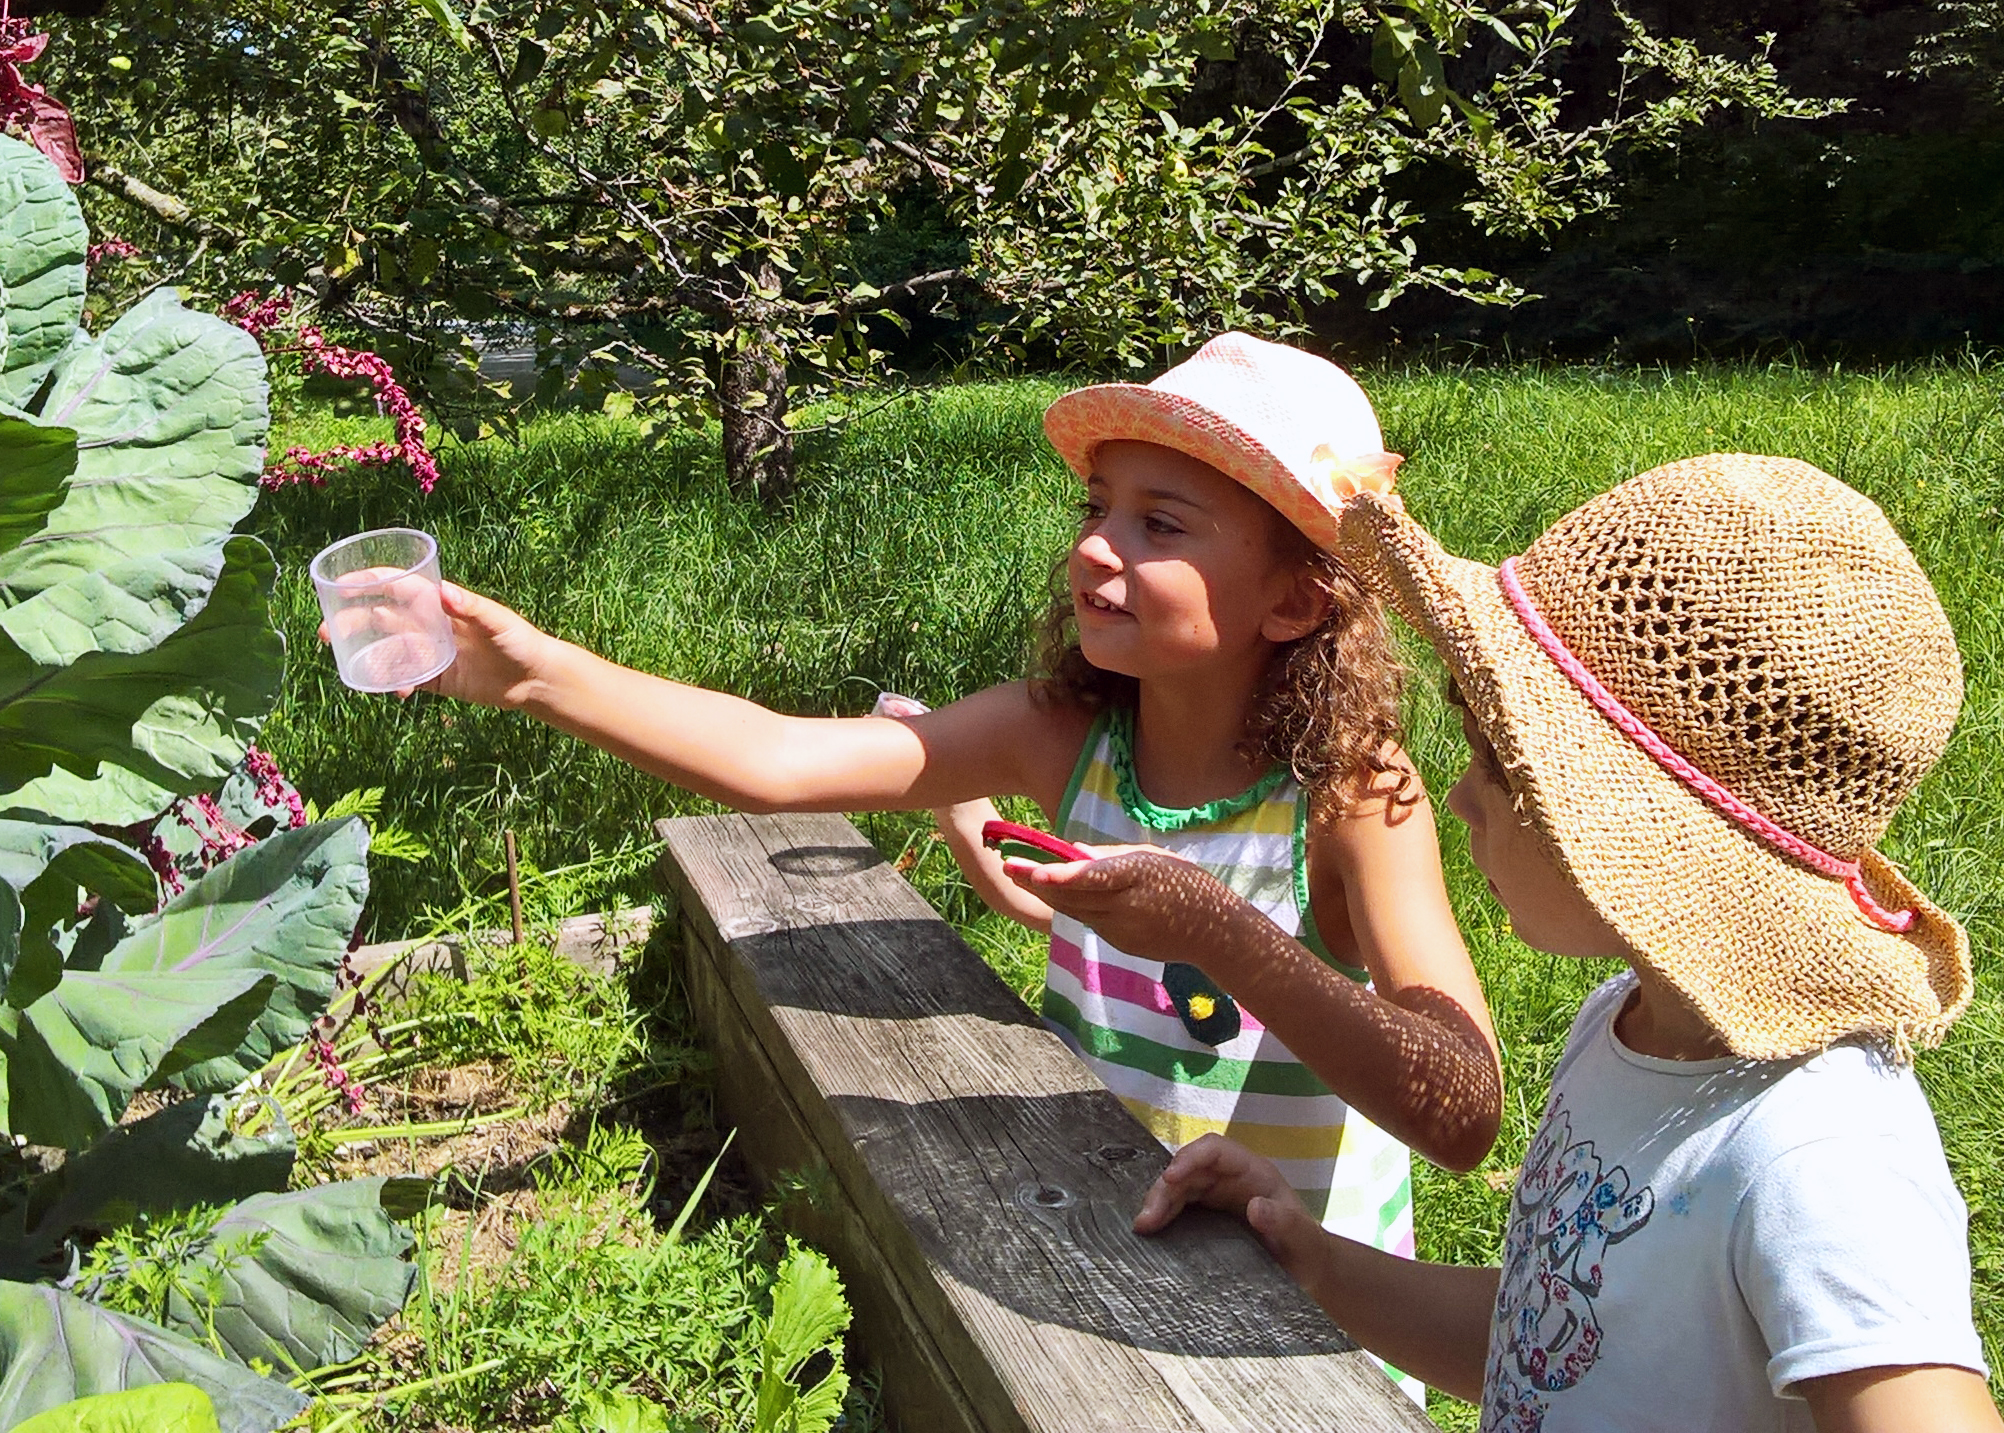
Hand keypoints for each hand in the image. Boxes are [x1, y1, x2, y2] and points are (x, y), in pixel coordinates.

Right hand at [320, 581, 555, 707]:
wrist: (535, 678)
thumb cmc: (520, 640)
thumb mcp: (498, 622)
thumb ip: (473, 608)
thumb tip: (444, 592)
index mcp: (441, 604)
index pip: (398, 586)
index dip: (368, 582)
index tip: (340, 583)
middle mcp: (431, 625)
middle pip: (382, 619)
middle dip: (353, 622)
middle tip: (326, 631)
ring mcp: (432, 652)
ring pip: (389, 650)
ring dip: (366, 654)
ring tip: (343, 660)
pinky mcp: (438, 679)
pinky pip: (407, 680)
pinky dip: (395, 684)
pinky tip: (392, 691)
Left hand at [1002, 846, 1241, 962]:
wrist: (1213, 933)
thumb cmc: (1185, 883)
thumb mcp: (1152, 857)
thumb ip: (1110, 856)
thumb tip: (1073, 852)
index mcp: (1139, 876)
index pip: (1095, 877)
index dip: (1064, 876)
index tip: (1036, 872)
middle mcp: (1126, 906)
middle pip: (1073, 896)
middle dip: (1037, 881)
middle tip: (1009, 864)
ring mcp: (1121, 930)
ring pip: (1074, 910)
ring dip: (1047, 893)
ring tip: (1019, 873)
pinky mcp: (1118, 944)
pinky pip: (1089, 921)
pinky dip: (1073, 906)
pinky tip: (1057, 892)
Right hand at [1133, 1134, 1324, 1283]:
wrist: (1308, 1271)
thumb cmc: (1309, 1252)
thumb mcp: (1303, 1239)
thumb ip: (1285, 1222)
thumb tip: (1255, 1206)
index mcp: (1254, 1172)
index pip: (1215, 1150)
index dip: (1190, 1158)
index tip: (1170, 1178)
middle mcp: (1231, 1178)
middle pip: (1189, 1169)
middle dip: (1165, 1188)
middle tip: (1146, 1219)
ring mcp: (1218, 1196)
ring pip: (1180, 1187)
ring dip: (1159, 1202)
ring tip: (1143, 1227)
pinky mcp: (1208, 1216)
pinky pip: (1180, 1207)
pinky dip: (1164, 1216)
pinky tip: (1151, 1232)